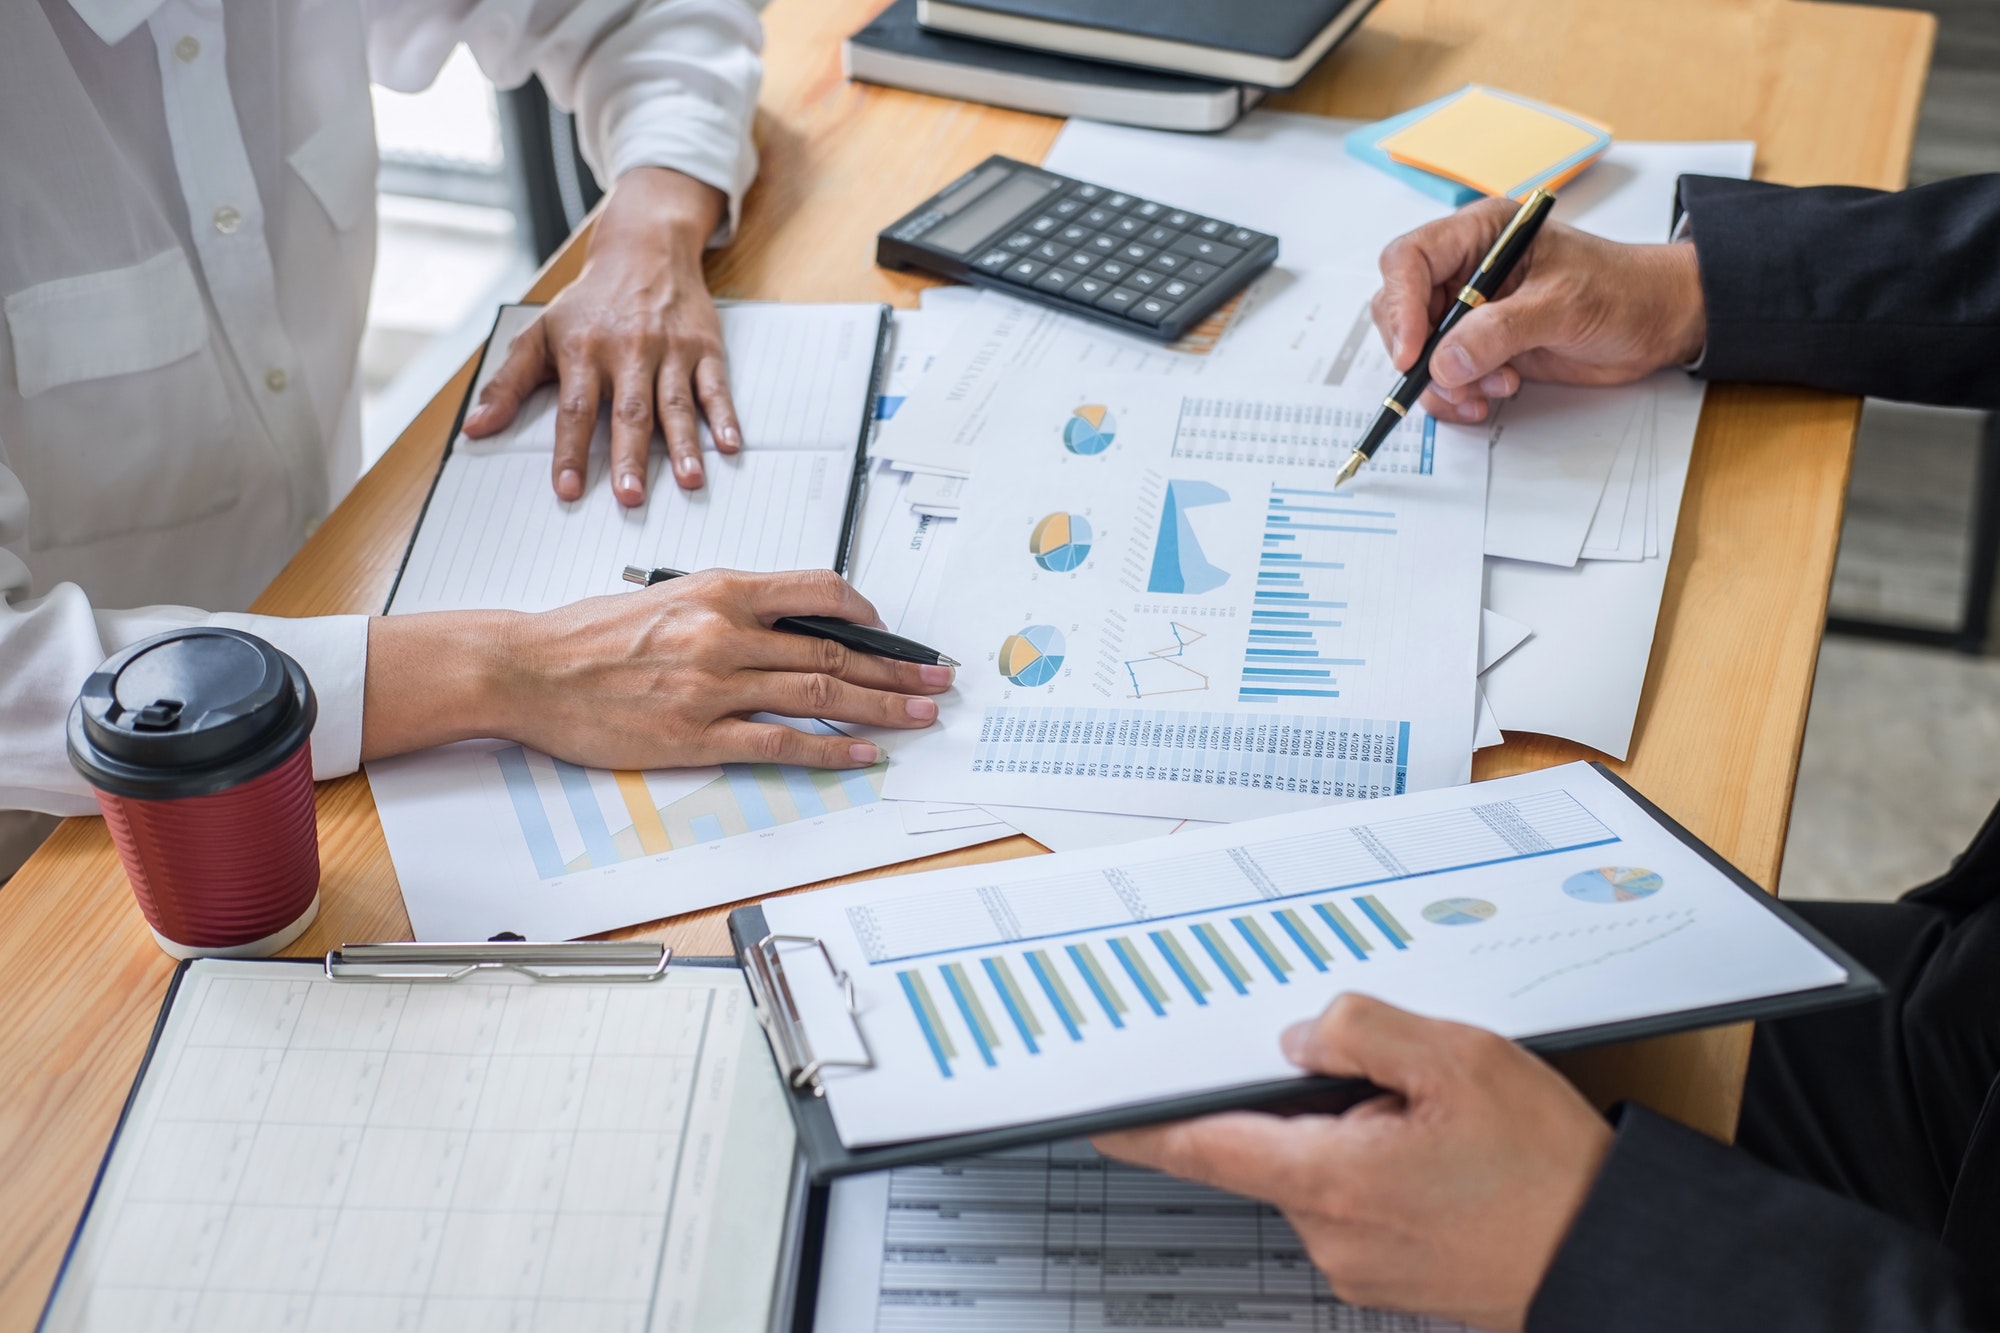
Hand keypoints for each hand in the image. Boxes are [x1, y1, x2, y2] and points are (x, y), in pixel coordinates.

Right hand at [362, 569, 952, 769]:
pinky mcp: (696, 736)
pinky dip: (831, 751)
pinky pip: (781, 743)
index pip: (819, 592)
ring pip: (820, 695)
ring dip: (880, 708)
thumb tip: (789, 625)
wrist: (527, 668)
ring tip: (919, 717)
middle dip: (897, 669)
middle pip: (835, 651)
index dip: (869, 615)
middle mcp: (724, 632)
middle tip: (937, 681)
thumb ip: (730, 607)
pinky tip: (864, 755)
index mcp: (720, 589)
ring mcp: (713, 687)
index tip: (895, 636)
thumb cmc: (588, 634)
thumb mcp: (668, 596)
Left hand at [461, 167, 740, 503]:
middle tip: (630, 497)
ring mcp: (669, 350)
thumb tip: (475, 428)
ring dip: (684, 444)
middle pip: (628, 412)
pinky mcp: (703, 348)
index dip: (570, 451)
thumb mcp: (539, 334)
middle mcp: (628, 350)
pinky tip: (728, 445)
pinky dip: (724, 416)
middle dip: (629, 457)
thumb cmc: (589, 303)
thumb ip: (509, 384)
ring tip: (689, 480)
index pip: (575, 409)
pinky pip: (715, 387)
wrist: (643, 250)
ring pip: (675, 403)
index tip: (567, 489)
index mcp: (584, 351)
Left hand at [1093, 994, 1612, 1332]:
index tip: (1103, 1115)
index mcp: (1331, 1178)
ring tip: (1440, 1121)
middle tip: (1392, 1079)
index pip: (1206, 1148)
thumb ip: (1361, 1031)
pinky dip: (1381, 1166)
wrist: (1614, 1255)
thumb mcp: (1458, 1061)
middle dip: (1310, 1101)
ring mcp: (1360, 1261)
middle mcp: (1331, 1232)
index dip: (1147, 1128)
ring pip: (1320, 1171)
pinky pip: (1357, 1200)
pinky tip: (1446, 1152)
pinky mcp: (1390, 1271)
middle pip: (1273, 1147)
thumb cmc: (1548, 1172)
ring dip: (1354, 1133)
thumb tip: (1299, 1033)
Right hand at [1372, 196, 1707, 423]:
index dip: (1401, 305)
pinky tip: (1489, 398)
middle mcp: (1466, 270)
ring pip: (1418, 351)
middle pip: (1401, 309)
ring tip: (1493, 388)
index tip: (1414, 352)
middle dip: (1421, 353)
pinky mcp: (1479, 348)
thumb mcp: (1563, 304)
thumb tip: (1447, 362)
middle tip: (1452, 380)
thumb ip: (1501, 331)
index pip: (1410, 261)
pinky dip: (1456, 397)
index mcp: (1481, 235)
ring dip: (1445, 382)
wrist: (1656, 322)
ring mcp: (1469, 312)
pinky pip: (1441, 377)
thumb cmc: (1622, 290)